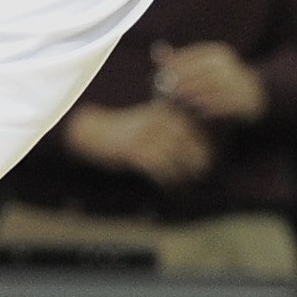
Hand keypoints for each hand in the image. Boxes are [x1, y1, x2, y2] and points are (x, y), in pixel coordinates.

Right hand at [63, 98, 215, 184]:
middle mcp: (154, 122)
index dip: (200, 144)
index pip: (190, 129)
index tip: (206, 157)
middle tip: (200, 171)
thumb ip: (165, 129)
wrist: (90, 131)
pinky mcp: (133, 150)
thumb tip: (189, 147)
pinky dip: (163, 177)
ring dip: (180, 171)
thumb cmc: (120, 131)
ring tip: (184, 180)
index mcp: (160, 113)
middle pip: (185, 142)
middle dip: (195, 158)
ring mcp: (143, 136)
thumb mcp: (145, 122)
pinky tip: (166, 183)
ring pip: (172, 156)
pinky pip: (155, 166)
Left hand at [152, 40, 268, 124]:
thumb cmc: (217, 77)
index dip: (172, 68)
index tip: (159, 77)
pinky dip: (206, 108)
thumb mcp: (200, 64)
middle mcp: (228, 64)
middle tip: (164, 94)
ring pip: (207, 89)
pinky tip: (195, 112)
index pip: (188, 57)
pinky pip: (220, 104)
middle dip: (179, 84)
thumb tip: (156, 49)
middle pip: (196, 74)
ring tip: (177, 104)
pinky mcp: (242, 98)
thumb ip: (178, 59)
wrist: (254, 91)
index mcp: (216, 52)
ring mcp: (236, 80)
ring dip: (190, 97)